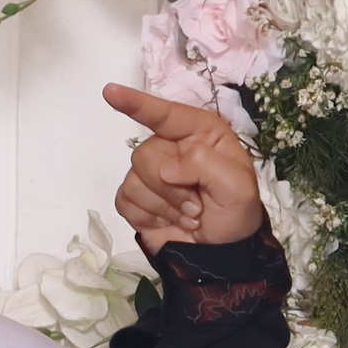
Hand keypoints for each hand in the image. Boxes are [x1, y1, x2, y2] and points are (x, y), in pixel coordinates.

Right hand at [104, 82, 263, 252]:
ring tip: (189, 216)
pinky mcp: (137, 199)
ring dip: (164, 206)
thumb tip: (166, 169)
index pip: (165, 113)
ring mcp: (151, 174)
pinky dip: (148, 216)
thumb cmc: (237, 214)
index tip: (110, 92)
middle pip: (145, 155)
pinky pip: (125, 200)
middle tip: (195, 207)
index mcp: (199, 134)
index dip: (136, 102)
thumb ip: (205, 165)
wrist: (223, 255)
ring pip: (134, 180)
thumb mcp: (237, 186)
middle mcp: (172, 147)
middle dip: (169, 188)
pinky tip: (170, 221)